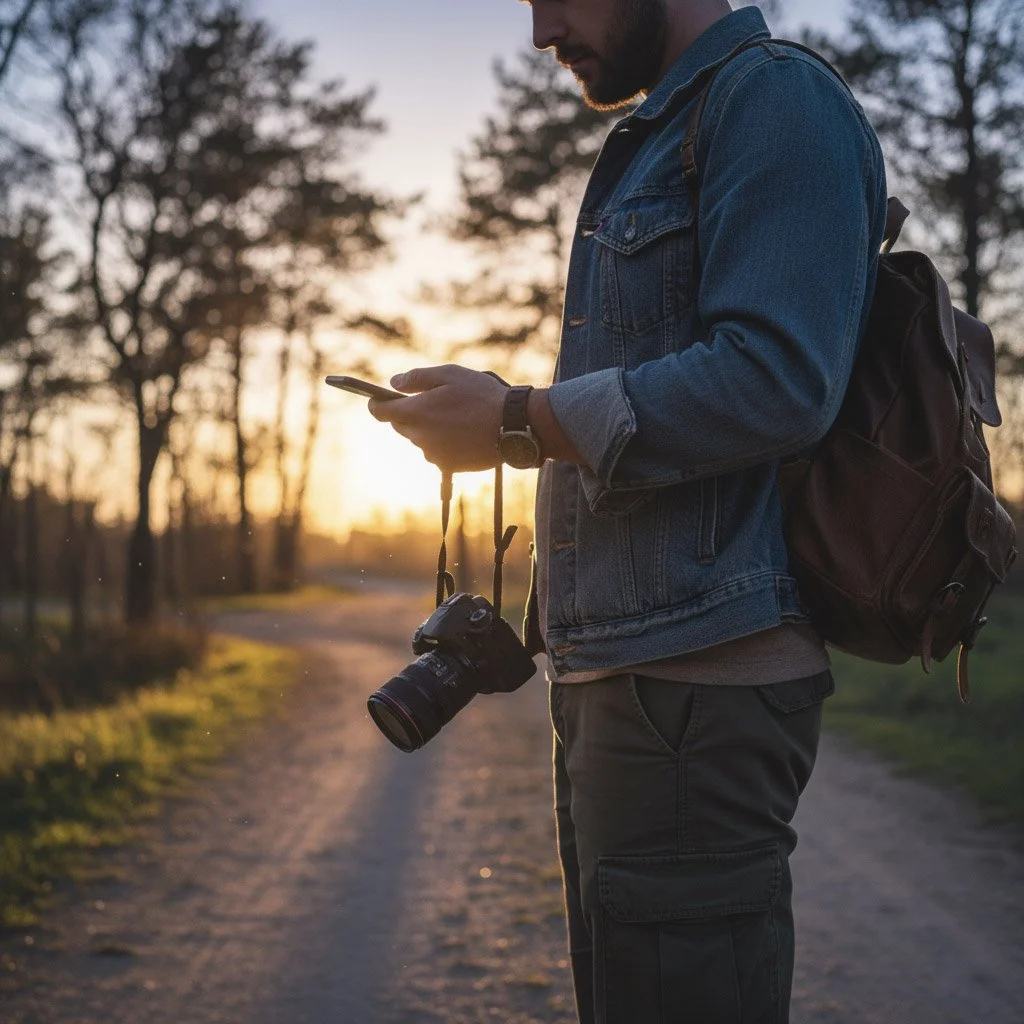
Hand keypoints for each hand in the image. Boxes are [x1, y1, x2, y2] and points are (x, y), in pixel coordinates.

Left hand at [368, 364, 507, 471]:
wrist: (512, 426)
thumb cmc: (481, 396)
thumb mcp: (449, 374)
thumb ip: (416, 378)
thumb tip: (393, 383)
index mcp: (414, 412)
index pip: (379, 412)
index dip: (377, 403)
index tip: (380, 399)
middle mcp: (418, 437)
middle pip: (401, 426)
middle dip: (410, 414)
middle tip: (434, 402)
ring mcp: (433, 454)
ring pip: (420, 439)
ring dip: (429, 429)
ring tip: (456, 417)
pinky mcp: (448, 466)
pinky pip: (437, 452)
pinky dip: (444, 443)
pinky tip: (464, 432)